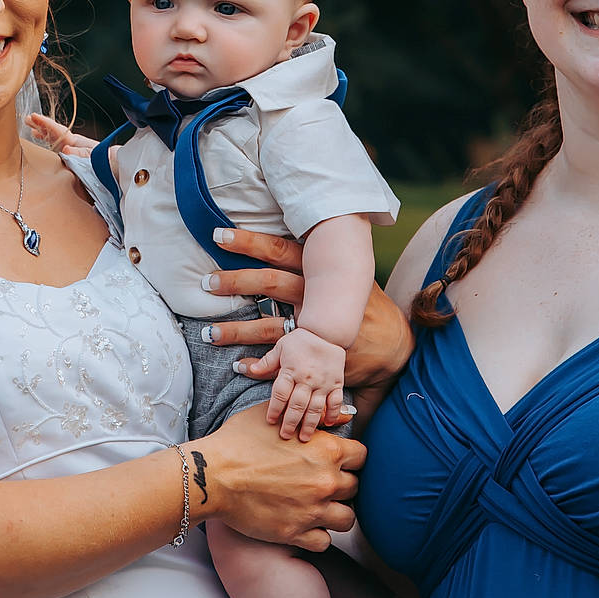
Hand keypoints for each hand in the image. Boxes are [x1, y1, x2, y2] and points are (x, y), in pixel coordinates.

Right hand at [25, 112, 96, 156]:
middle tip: (27, 118)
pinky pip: (54, 146)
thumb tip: (64, 149)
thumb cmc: (102, 161)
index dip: (44, 123)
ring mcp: (69, 149)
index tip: (33, 116)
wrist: (111, 166)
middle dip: (40, 124)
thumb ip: (78, 153)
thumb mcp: (91, 157)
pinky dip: (46, 142)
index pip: (56, 130)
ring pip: (52, 138)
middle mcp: (70, 143)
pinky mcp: (69, 156)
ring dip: (42, 132)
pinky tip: (41, 141)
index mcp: (74, 141)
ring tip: (31, 128)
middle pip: (52, 131)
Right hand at [192, 411, 365, 551]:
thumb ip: (312, 418)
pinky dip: (317, 535)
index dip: (349, 459)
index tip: (337, 462)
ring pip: (348, 519)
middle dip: (341, 485)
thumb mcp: (276, 416)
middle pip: (355, 488)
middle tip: (322, 485)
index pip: (362, 456)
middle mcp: (326, 481)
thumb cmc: (239, 440)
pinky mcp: (295, 533)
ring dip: (336, 513)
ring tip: (319, 508)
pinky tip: (305, 525)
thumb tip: (341, 417)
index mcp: (327, 449)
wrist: (213, 475)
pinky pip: (325, 542)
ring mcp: (312, 510)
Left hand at [199, 227, 411, 395]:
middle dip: (235, 281)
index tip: (217, 234)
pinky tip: (239, 365)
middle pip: (269, 281)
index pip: (278, 248)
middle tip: (205, 282)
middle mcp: (314, 293)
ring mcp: (314, 325)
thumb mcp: (342, 272)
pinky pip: (281, 359)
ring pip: (269, 325)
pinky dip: (259, 363)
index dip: (248, 241)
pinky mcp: (315, 354)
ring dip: (237, 330)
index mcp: (316, 268)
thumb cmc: (360, 302)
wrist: (393, 343)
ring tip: (209, 333)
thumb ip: (312, 257)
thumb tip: (281, 232)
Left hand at [263, 328, 346, 440]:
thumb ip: (266, 362)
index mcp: (291, 370)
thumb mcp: (280, 347)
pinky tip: (328, 424)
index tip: (270, 421)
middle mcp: (307, 379)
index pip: (280, 394)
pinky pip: (336, 402)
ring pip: (315, 407)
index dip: (274, 409)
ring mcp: (323, 383)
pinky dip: (333, 414)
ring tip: (304, 437)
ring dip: (309, 424)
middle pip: (297, 405)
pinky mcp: (337, 383)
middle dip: (290, 423)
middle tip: (285, 436)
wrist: (327, 331)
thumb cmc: (301, 340)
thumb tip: (247, 369)